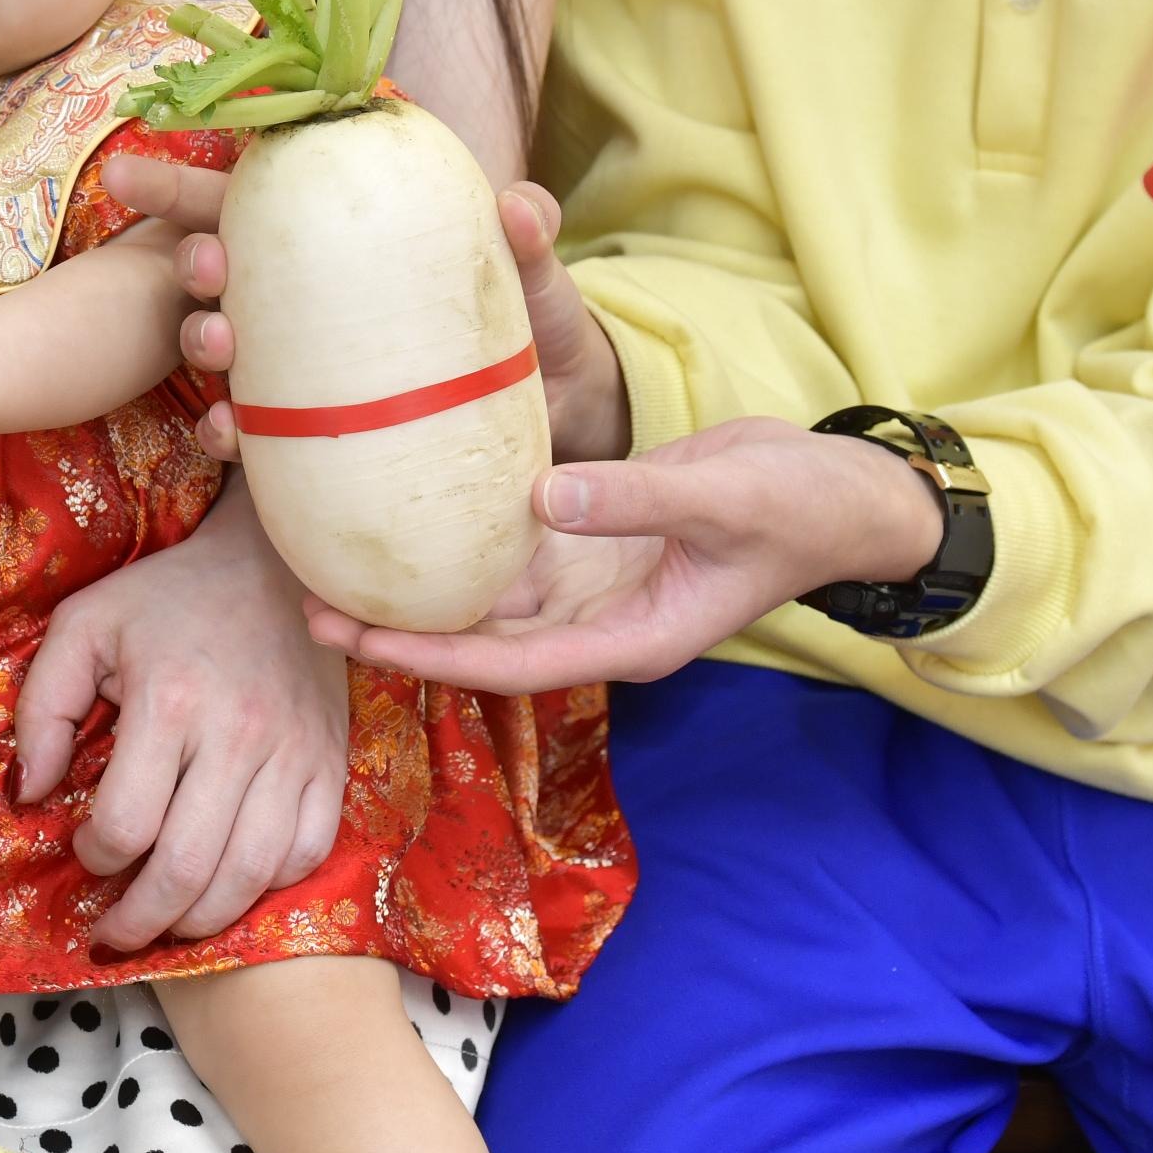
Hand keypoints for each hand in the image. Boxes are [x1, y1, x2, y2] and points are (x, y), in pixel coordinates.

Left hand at [16, 485, 351, 951]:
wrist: (272, 564)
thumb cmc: (167, 597)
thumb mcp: (83, 626)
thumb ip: (41, 709)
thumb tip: (31, 793)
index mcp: (170, 701)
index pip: (127, 824)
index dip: (95, 858)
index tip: (85, 851)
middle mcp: (239, 735)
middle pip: (189, 869)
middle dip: (141, 920)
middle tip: (113, 932)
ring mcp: (294, 755)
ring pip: (251, 876)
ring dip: (201, 920)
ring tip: (166, 924)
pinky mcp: (331, 764)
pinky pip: (306, 853)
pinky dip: (265, 886)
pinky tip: (229, 883)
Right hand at [101, 158, 627, 463]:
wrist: (555, 413)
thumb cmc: (534, 320)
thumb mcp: (536, 277)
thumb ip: (528, 238)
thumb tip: (519, 205)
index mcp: (341, 237)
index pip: (250, 196)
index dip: (180, 184)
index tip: (122, 174)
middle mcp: (306, 298)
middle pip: (220, 267)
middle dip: (190, 260)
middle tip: (204, 265)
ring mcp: (304, 367)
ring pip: (224, 347)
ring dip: (203, 341)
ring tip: (220, 342)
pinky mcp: (314, 433)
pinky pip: (256, 433)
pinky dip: (232, 433)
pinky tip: (229, 432)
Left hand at [306, 417, 946, 690]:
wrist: (846, 489)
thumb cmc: (801, 506)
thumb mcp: (727, 500)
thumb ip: (637, 501)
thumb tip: (542, 500)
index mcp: (626, 637)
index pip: (508, 663)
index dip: (429, 658)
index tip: (355, 642)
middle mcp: (595, 617)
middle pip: (479, 636)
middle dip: (397, 629)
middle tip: (306, 605)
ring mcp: (591, 578)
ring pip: (486, 591)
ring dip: (416, 583)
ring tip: (332, 560)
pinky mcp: (592, 532)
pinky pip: (511, 539)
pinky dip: (458, 529)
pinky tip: (403, 506)